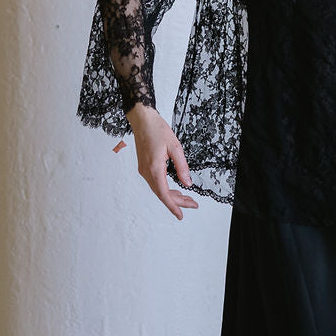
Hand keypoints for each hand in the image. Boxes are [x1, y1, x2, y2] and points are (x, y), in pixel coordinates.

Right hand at [126, 104, 198, 220]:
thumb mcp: (176, 147)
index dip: (173, 206)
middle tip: (193, 204)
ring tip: (187, 198)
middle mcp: (146, 172)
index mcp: (154, 168)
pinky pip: (155, 183)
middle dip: (178, 201)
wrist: (142, 120)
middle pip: (162, 193)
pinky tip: (175, 189)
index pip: (164, 194)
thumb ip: (182, 167)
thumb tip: (188, 183)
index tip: (181, 215)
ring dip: (172, 195)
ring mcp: (144, 170)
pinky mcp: (144, 167)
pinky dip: (165, 188)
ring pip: (158, 189)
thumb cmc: (157, 130)